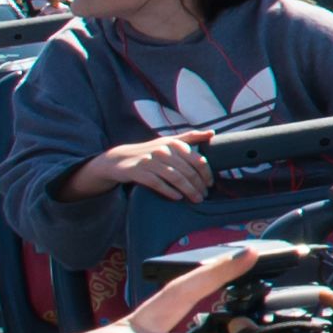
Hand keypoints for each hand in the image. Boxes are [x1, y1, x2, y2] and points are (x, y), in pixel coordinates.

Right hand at [82, 133, 216, 203]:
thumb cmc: (151, 151)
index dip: (206, 173)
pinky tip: (178, 198)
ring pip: (175, 178)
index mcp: (173, 143)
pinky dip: (170, 191)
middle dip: (198, 185)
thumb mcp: (169, 141)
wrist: (119, 159)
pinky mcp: (138, 172)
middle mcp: (163, 150)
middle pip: (187, 171)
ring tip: (196, 199)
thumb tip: (213, 133)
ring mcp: (150, 161)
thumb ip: (190, 137)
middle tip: (204, 195)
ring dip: (188, 190)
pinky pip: (158, 184)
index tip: (210, 184)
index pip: (197, 159)